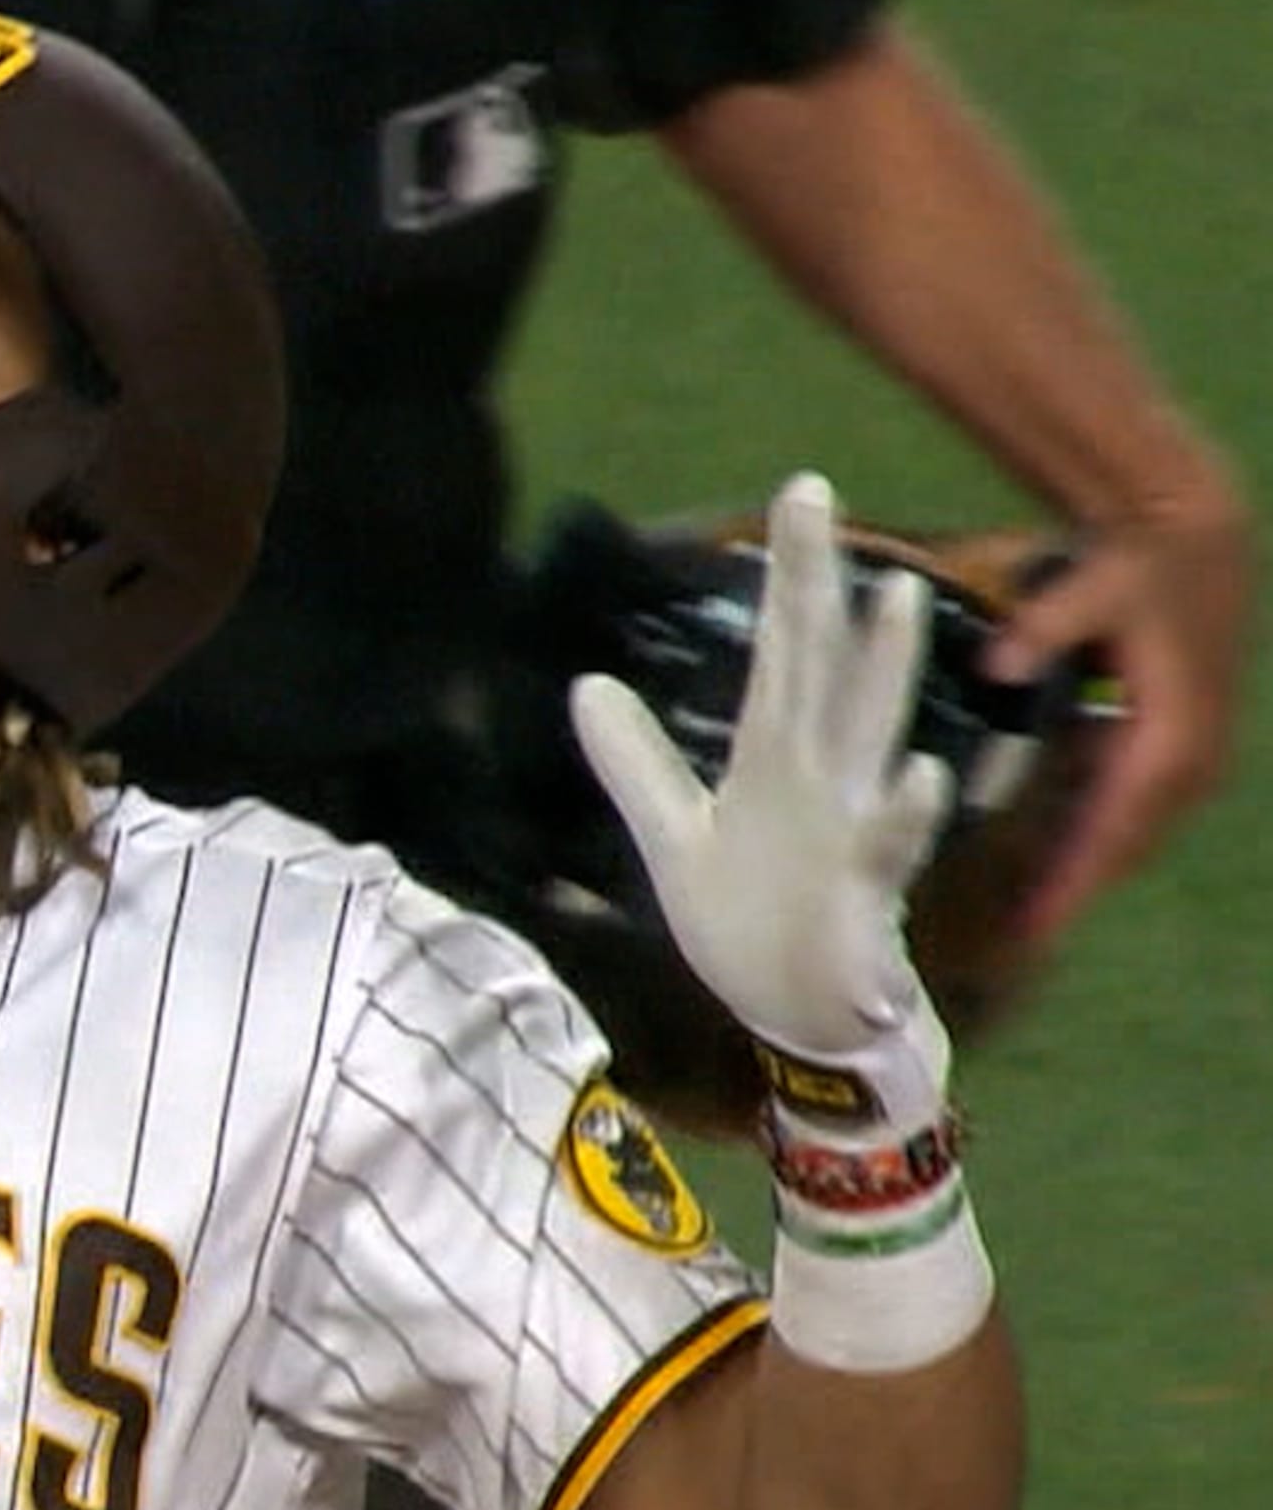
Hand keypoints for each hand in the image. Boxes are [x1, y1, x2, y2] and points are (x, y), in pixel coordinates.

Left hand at [569, 473, 953, 1060]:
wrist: (804, 1021)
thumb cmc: (754, 924)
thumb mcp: (675, 837)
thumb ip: (635, 762)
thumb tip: (586, 683)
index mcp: (776, 760)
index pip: (783, 650)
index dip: (789, 574)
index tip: (801, 488)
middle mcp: (822, 781)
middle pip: (822, 667)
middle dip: (822, 587)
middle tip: (820, 495)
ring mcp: (849, 836)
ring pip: (870, 740)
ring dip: (885, 674)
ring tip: (899, 599)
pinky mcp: (864, 905)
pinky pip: (888, 857)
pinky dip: (905, 821)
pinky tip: (922, 778)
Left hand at [983, 488, 1252, 940]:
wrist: (1192, 528)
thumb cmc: (1137, 562)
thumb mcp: (1090, 589)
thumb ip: (1044, 627)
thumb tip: (998, 664)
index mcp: (1168, 735)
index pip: (1113, 831)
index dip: (1072, 885)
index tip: (1033, 930)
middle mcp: (1190, 755)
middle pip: (1124, 845)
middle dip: (1074, 890)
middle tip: (1017, 938)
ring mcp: (1194, 747)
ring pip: (1134, 828)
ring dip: (1089, 866)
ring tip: (1033, 909)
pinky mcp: (1185, 734)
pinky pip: (1138, 800)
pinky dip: (1100, 828)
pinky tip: (1057, 849)